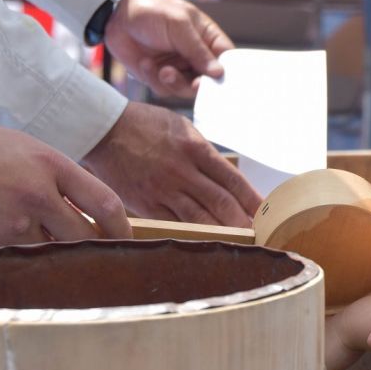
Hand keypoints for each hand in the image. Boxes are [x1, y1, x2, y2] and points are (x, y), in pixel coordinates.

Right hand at [0, 124, 129, 251]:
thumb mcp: (23, 149)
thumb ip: (59, 176)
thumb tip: (91, 209)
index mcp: (50, 164)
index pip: (106, 203)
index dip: (123, 229)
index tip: (126, 240)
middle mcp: (37, 193)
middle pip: (88, 237)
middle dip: (98, 250)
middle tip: (103, 259)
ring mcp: (13, 222)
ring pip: (58, 254)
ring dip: (64, 259)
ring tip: (63, 257)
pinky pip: (27, 261)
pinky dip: (33, 262)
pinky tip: (28, 255)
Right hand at [82, 102, 261, 225]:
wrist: (103, 129)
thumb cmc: (146, 125)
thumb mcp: (183, 128)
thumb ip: (205, 154)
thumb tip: (229, 180)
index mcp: (196, 148)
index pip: (233, 180)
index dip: (253, 200)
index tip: (267, 212)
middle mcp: (182, 171)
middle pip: (222, 203)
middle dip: (244, 221)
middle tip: (261, 234)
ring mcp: (164, 190)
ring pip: (201, 218)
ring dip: (224, 233)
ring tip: (242, 243)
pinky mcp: (146, 205)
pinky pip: (174, 225)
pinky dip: (193, 236)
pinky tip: (208, 244)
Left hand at [104, 0, 233, 97]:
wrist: (115, 14)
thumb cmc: (152, 10)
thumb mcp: (179, 25)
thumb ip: (198, 50)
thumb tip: (219, 73)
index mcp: (208, 39)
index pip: (227, 60)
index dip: (227, 73)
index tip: (220, 82)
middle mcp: (196, 56)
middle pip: (209, 81)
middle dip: (198, 84)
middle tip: (192, 84)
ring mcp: (179, 67)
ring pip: (187, 89)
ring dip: (175, 82)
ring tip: (163, 70)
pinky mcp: (160, 76)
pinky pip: (166, 90)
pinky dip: (156, 80)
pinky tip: (146, 64)